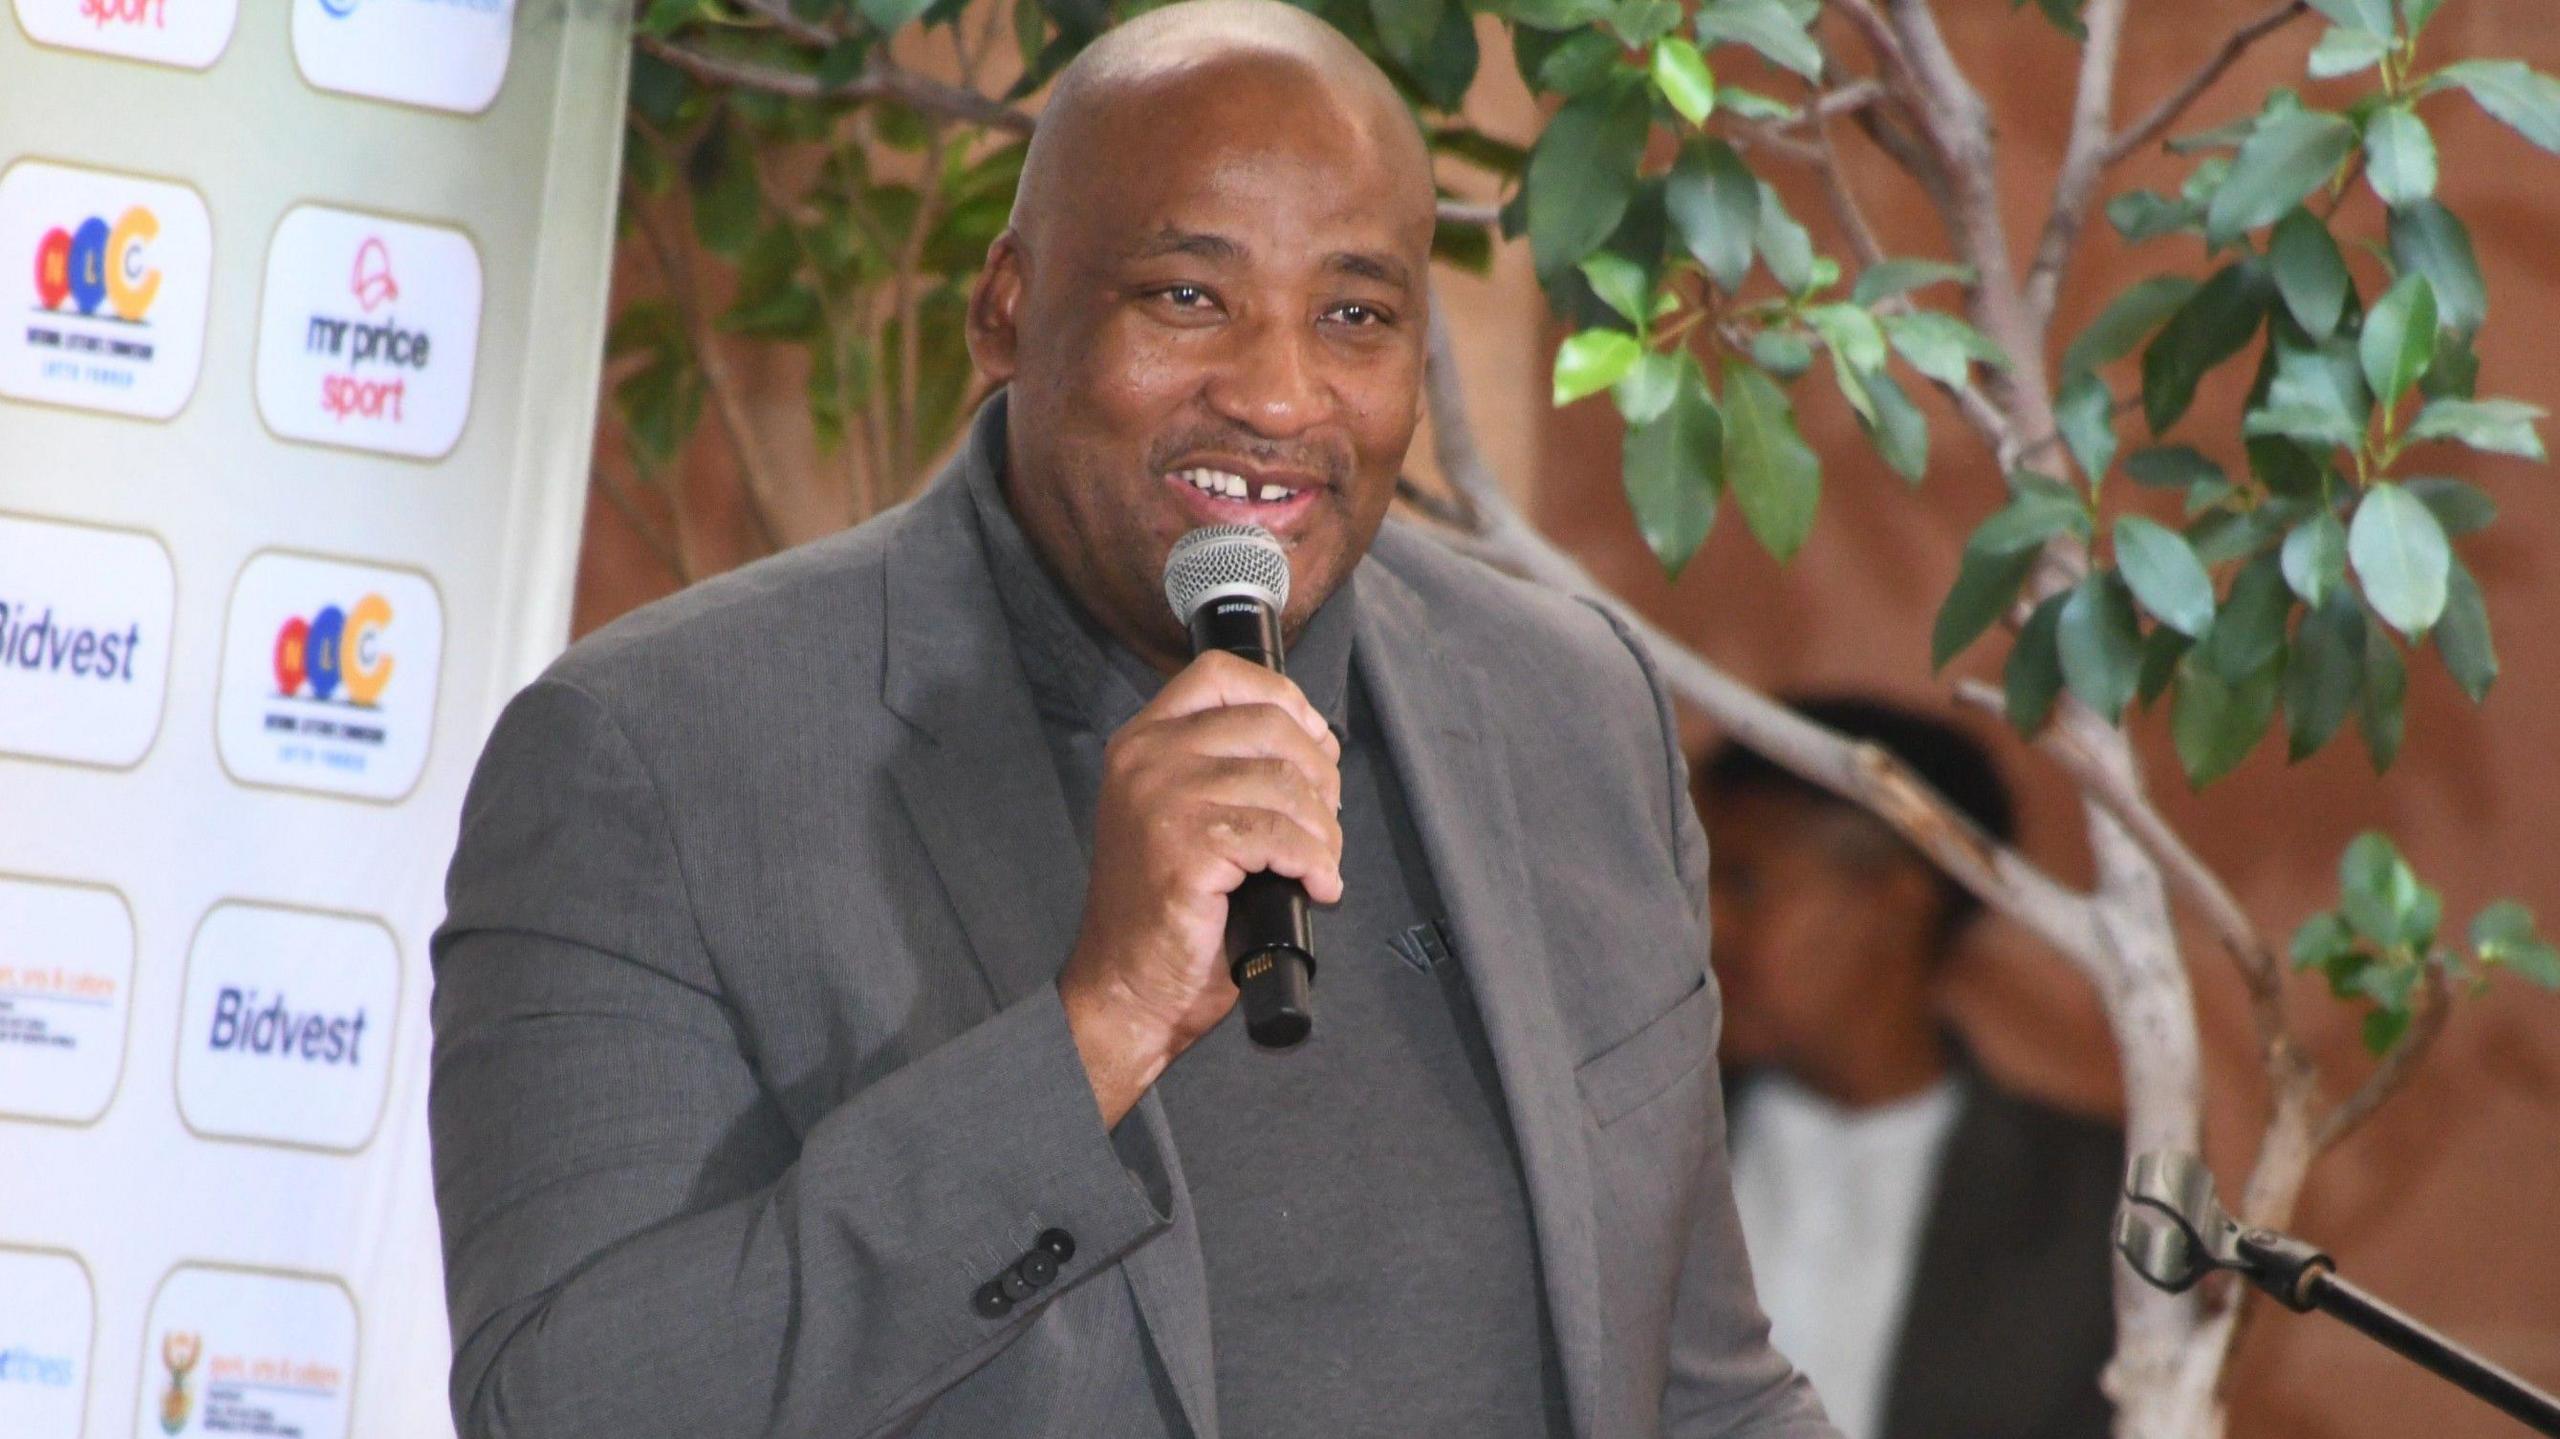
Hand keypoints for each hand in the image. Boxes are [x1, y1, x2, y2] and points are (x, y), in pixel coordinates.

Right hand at [1057, 651, 1342, 1126]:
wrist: (1127, 986)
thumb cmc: (1167, 909)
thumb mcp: (1183, 812)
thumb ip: (1226, 766)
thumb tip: (1314, 740)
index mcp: (1142, 741)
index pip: (1221, 675)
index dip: (1285, 698)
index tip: (1316, 739)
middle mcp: (1146, 758)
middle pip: (1270, 725)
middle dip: (1320, 775)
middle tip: (1324, 823)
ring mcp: (1163, 799)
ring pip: (1284, 784)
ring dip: (1323, 830)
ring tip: (1319, 864)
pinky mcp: (1187, 847)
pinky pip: (1282, 836)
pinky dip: (1315, 862)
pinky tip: (1317, 886)